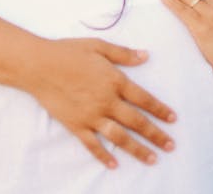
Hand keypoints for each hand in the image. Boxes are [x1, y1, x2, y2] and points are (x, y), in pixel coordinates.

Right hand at [24, 38, 176, 168]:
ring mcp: (91, 116)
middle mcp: (106, 101)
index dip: (160, 109)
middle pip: (137, 122)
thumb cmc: (68, 52)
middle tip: (171, 146)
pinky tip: (114, 165)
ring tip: (152, 159)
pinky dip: (103, 155)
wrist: (39, 65)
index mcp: (114, 80)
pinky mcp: (76, 125)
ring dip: (138, 149)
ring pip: (119, 137)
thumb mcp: (98, 46)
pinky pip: (92, 144)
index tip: (173, 119)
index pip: (144, 98)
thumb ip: (123, 53)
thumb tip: (145, 55)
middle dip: (156, 135)